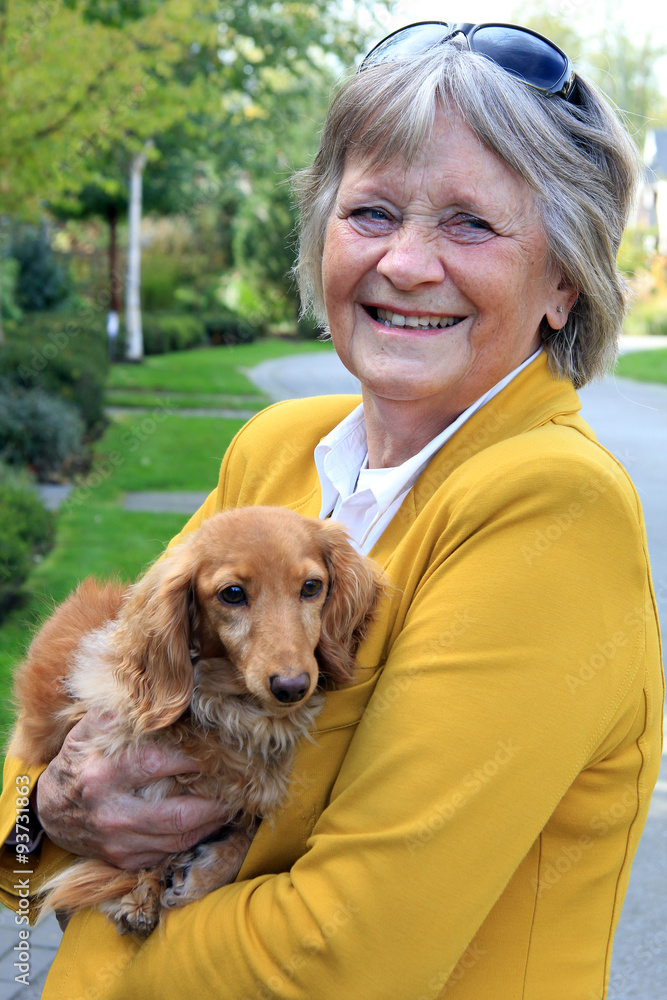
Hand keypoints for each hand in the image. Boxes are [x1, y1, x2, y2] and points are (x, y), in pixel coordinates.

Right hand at [35, 712, 230, 869]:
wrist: (48, 809)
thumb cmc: (81, 759)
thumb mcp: (93, 728)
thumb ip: (127, 712)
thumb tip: (167, 690)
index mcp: (104, 772)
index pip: (161, 764)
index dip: (196, 757)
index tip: (221, 748)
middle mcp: (111, 812)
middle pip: (178, 814)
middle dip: (217, 801)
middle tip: (241, 785)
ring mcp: (117, 842)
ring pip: (179, 838)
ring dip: (212, 822)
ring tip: (233, 802)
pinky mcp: (123, 861)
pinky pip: (168, 853)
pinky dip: (194, 838)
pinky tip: (210, 821)